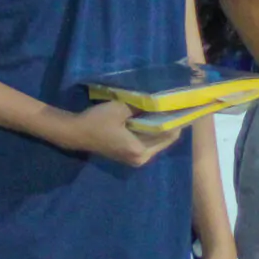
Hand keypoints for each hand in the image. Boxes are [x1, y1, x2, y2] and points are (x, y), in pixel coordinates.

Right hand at [58, 99, 182, 167]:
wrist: (76, 133)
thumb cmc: (97, 122)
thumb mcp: (120, 110)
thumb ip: (140, 106)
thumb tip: (157, 100)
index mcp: (141, 151)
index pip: (168, 136)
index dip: (176, 120)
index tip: (182, 106)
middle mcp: (141, 158)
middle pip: (164, 140)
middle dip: (169, 122)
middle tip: (174, 105)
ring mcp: (135, 158)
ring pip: (156, 140)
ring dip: (160, 126)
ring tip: (164, 108)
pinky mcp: (129, 153)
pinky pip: (147, 141)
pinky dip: (150, 130)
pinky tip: (150, 116)